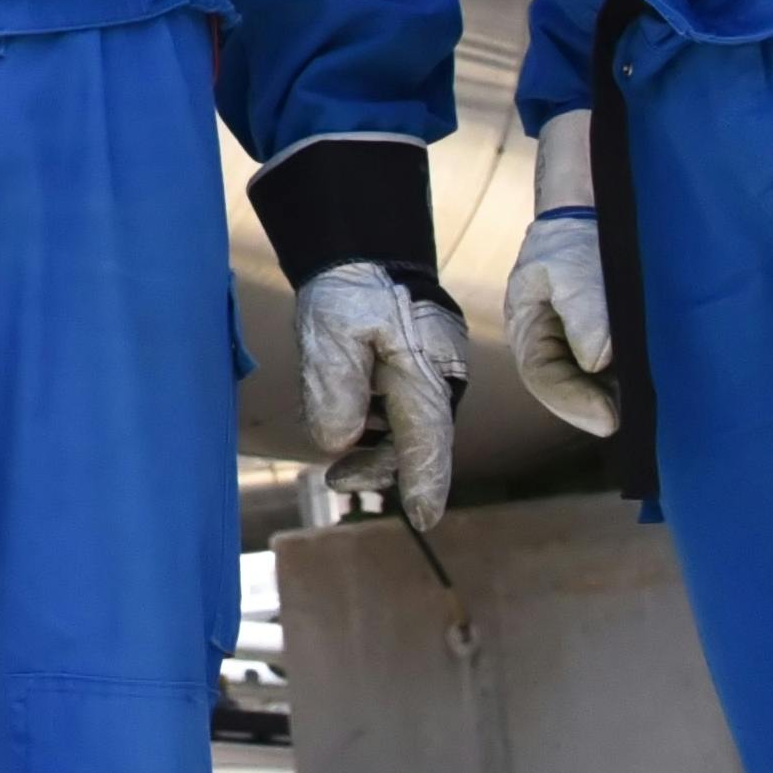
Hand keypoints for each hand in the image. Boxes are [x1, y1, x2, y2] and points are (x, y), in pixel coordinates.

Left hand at [292, 259, 468, 528]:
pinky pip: (404, 414)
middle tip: (337, 481)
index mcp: (424, 372)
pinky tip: (353, 434)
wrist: (365, 251)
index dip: (425, 483)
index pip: (428, 440)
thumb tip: (337, 443)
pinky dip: (379, 431)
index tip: (423, 520)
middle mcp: (438, 380)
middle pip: (417, 442)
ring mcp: (431, 376)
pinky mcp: (418, 372)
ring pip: (410, 431)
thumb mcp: (334, 331)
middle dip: (382, 469)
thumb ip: (335, 386)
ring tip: (339, 472)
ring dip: (378, 454)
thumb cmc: (352, 289)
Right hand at [505, 110, 613, 436]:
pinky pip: (613, 371)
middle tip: (632, 423)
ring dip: (615, 397)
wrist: (599, 209)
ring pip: (592, 384)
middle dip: (596, 407)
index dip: (574, 403)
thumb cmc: (576, 237)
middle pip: (567, 388)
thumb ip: (584, 315)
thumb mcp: (572, 270)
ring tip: (645, 410)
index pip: (543, 377)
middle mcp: (550, 342)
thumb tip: (599, 362)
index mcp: (528, 327)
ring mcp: (578, 344)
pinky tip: (651, 388)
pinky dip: (629, 382)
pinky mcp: (606, 340)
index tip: (611, 420)